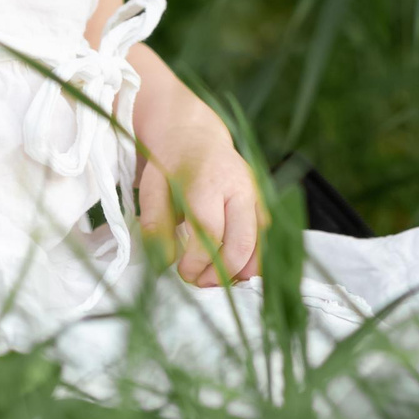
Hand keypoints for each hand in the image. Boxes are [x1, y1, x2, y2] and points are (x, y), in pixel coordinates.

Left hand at [137, 118, 267, 286]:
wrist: (195, 136)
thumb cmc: (170, 166)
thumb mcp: (152, 189)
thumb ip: (157, 226)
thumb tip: (166, 263)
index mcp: (207, 181)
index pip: (210, 231)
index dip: (198, 260)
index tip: (183, 273)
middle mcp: (239, 187)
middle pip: (242, 241)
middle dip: (222, 272)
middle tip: (200, 282)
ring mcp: (256, 193)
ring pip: (260, 242)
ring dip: (242, 270)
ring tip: (217, 281)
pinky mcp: (263, 201)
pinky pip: (266, 236)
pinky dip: (255, 258)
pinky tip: (236, 271)